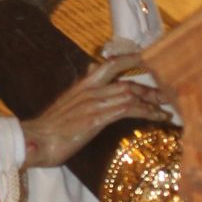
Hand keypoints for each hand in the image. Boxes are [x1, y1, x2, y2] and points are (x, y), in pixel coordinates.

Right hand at [20, 54, 154, 167]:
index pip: (111, 64)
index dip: (131, 60)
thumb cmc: (48, 130)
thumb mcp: (66, 107)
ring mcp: (94, 102)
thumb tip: (89, 83)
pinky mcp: (97, 117)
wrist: (35, 140)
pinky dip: (148, 112)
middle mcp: (90, 89)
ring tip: (167, 110)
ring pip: (131, 93)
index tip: (148, 62)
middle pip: (127, 81)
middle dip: (150, 87)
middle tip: (166, 94)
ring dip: (153, 101)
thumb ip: (81, 96)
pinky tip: (159, 118)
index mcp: (82, 85)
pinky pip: (129, 109)